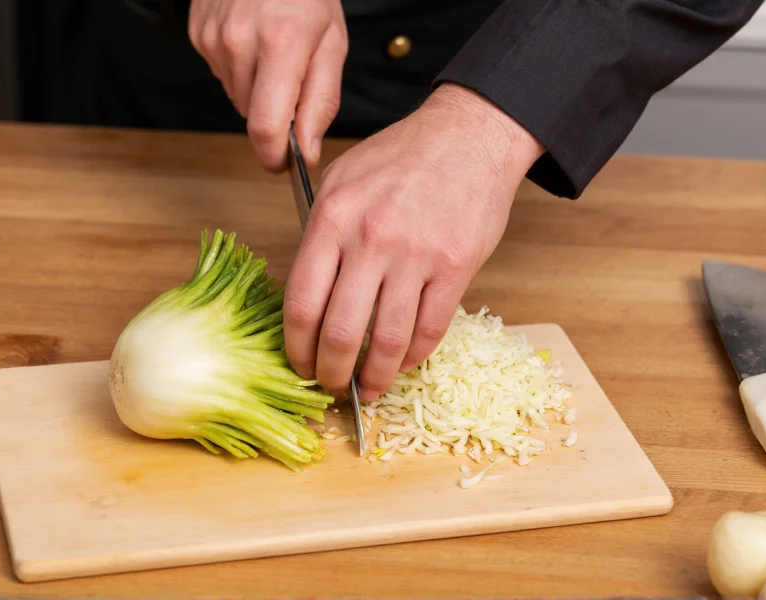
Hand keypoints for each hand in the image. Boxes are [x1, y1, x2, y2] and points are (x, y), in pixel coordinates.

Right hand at [188, 0, 347, 169]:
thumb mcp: (332, 44)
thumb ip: (322, 101)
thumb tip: (308, 152)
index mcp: (281, 43)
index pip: (266, 126)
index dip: (273, 156)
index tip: (283, 165)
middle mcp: (240, 40)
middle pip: (251, 115)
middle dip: (274, 116)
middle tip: (293, 82)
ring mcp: (213, 37)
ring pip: (236, 97)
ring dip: (257, 91)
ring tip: (273, 53)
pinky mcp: (199, 35)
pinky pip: (222, 74)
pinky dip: (240, 69)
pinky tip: (252, 41)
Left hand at [283, 83, 543, 400]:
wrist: (469, 137)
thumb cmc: (402, 156)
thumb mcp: (343, 177)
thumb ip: (320, 231)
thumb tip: (309, 289)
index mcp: (332, 218)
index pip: (301, 303)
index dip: (296, 347)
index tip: (298, 365)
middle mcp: (370, 240)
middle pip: (340, 333)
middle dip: (331, 374)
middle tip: (331, 387)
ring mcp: (415, 256)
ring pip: (388, 341)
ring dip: (375, 377)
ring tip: (368, 389)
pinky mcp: (456, 267)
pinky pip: (430, 329)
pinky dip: (414, 357)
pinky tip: (403, 363)